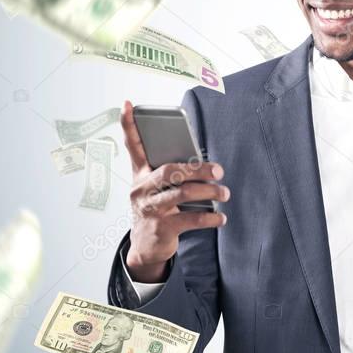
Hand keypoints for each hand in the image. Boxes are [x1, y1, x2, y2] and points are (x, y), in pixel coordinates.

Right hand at [121, 100, 229, 281]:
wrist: (145, 248)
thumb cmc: (157, 210)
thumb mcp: (156, 190)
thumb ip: (171, 174)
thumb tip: (203, 163)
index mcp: (140, 175)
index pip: (132, 146)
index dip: (128, 125)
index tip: (128, 103)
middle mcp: (141, 189)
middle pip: (170, 171)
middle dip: (198, 168)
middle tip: (220, 170)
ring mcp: (149, 209)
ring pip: (183, 193)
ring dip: (209, 192)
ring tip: (225, 193)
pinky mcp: (161, 229)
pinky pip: (191, 219)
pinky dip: (210, 218)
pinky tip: (221, 217)